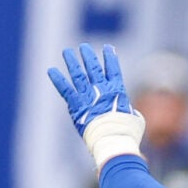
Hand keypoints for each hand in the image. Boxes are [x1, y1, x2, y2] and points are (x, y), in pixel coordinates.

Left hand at [47, 43, 146, 164]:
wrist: (113, 140)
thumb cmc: (127, 133)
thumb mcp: (136, 120)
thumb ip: (133, 113)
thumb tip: (132, 114)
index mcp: (117, 91)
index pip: (113, 69)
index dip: (110, 58)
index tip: (108, 48)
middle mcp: (101, 90)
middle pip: (94, 68)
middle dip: (88, 56)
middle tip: (84, 47)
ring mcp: (88, 96)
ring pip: (78, 74)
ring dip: (72, 62)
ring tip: (67, 52)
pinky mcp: (76, 105)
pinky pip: (65, 89)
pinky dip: (58, 79)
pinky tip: (51, 70)